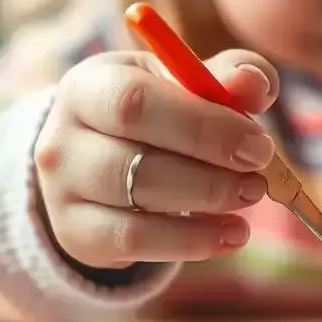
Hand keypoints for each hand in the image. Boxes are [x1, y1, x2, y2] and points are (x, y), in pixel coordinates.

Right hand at [35, 47, 278, 268]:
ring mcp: (63, 192)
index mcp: (89, 86)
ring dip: (207, 205)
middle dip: (211, 173)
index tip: (259, 145)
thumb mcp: (185, 84)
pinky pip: (136, 243)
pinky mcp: (78, 237)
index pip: (136, 102)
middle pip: (137, 160)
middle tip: (258, 180)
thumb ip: (227, 77)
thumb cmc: (155, 114)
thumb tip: (253, 83)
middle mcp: (63, 138)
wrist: (96, 162)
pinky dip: (193, 242)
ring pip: (138, 205)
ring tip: (248, 199)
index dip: (204, 126)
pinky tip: (232, 234)